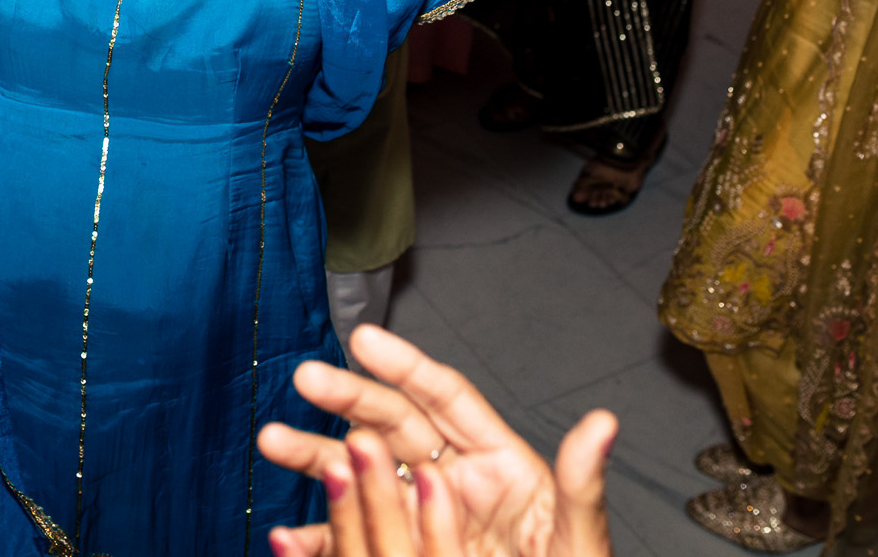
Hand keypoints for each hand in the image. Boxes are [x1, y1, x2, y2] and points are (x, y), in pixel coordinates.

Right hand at [258, 325, 615, 556]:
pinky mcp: (399, 552)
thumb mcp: (579, 540)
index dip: (404, 364)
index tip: (364, 340)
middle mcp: (453, 478)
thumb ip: (582, 483)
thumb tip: (604, 425)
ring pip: (361, 471)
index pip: (445, 397)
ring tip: (273, 440)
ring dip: (316, 456)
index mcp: (498, 461)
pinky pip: (352, 538)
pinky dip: (318, 536)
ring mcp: (422, 515)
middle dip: (347, 398)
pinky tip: (287, 535)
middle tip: (307, 379)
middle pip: (393, 423)